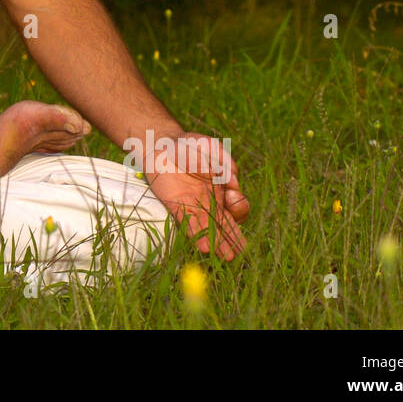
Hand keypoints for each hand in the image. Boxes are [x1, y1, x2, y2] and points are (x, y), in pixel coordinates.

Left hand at [146, 131, 249, 260]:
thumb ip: (224, 160)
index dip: (239, 208)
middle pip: (225, 225)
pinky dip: (197, 235)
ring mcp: (194, 206)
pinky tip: (204, 248)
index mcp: (222, 189)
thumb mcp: (210, 147)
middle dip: (233, 240)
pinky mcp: (176, 206)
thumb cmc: (190, 145)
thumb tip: (232, 180)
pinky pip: (188, 223)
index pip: (237, 207)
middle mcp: (210, 202)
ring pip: (209, 229)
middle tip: (239, 254)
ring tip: (226, 258)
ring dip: (218, 244)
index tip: (232, 196)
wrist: (162, 143)